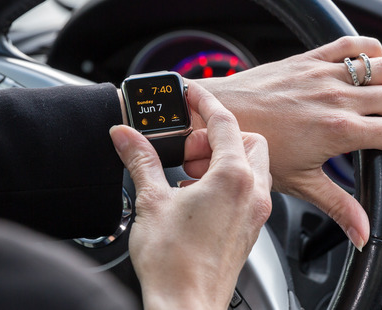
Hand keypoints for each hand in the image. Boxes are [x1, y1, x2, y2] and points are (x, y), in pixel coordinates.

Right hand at [109, 84, 271, 309]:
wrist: (185, 306)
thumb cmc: (174, 263)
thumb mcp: (151, 201)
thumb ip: (141, 160)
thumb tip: (126, 136)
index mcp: (233, 178)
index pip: (225, 122)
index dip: (205, 102)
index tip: (191, 93)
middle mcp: (253, 193)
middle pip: (249, 140)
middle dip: (220, 135)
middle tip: (188, 146)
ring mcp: (255, 213)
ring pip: (253, 166)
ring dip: (225, 159)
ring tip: (189, 173)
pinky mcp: (249, 230)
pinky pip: (249, 190)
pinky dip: (228, 182)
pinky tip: (197, 195)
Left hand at [193, 36, 381, 250]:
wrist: (222, 113)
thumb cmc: (255, 146)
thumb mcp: (300, 182)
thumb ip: (338, 206)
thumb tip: (363, 234)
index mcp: (340, 130)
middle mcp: (338, 97)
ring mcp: (325, 74)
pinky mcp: (311, 58)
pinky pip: (354, 44)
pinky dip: (370, 51)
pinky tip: (368, 69)